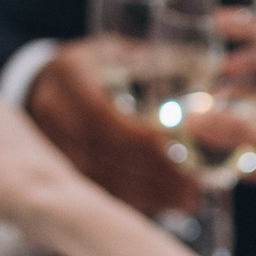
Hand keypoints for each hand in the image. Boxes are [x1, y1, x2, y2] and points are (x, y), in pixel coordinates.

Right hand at [25, 40, 198, 215]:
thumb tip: (209, 67)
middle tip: (192, 187)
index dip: (138, 138)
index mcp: (70, 75)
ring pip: (97, 175)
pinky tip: (162, 205)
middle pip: (102, 152)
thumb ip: (155, 60)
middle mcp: (53, 109)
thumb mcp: (118, 51)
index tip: (177, 152)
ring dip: (144, 192)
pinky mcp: (55, 163)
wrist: (45, 79)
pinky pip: (95, 187)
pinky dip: (130, 198)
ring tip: (185, 200)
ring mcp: (49, 140)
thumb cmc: (94, 62)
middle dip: (150, 172)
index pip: (102, 115)